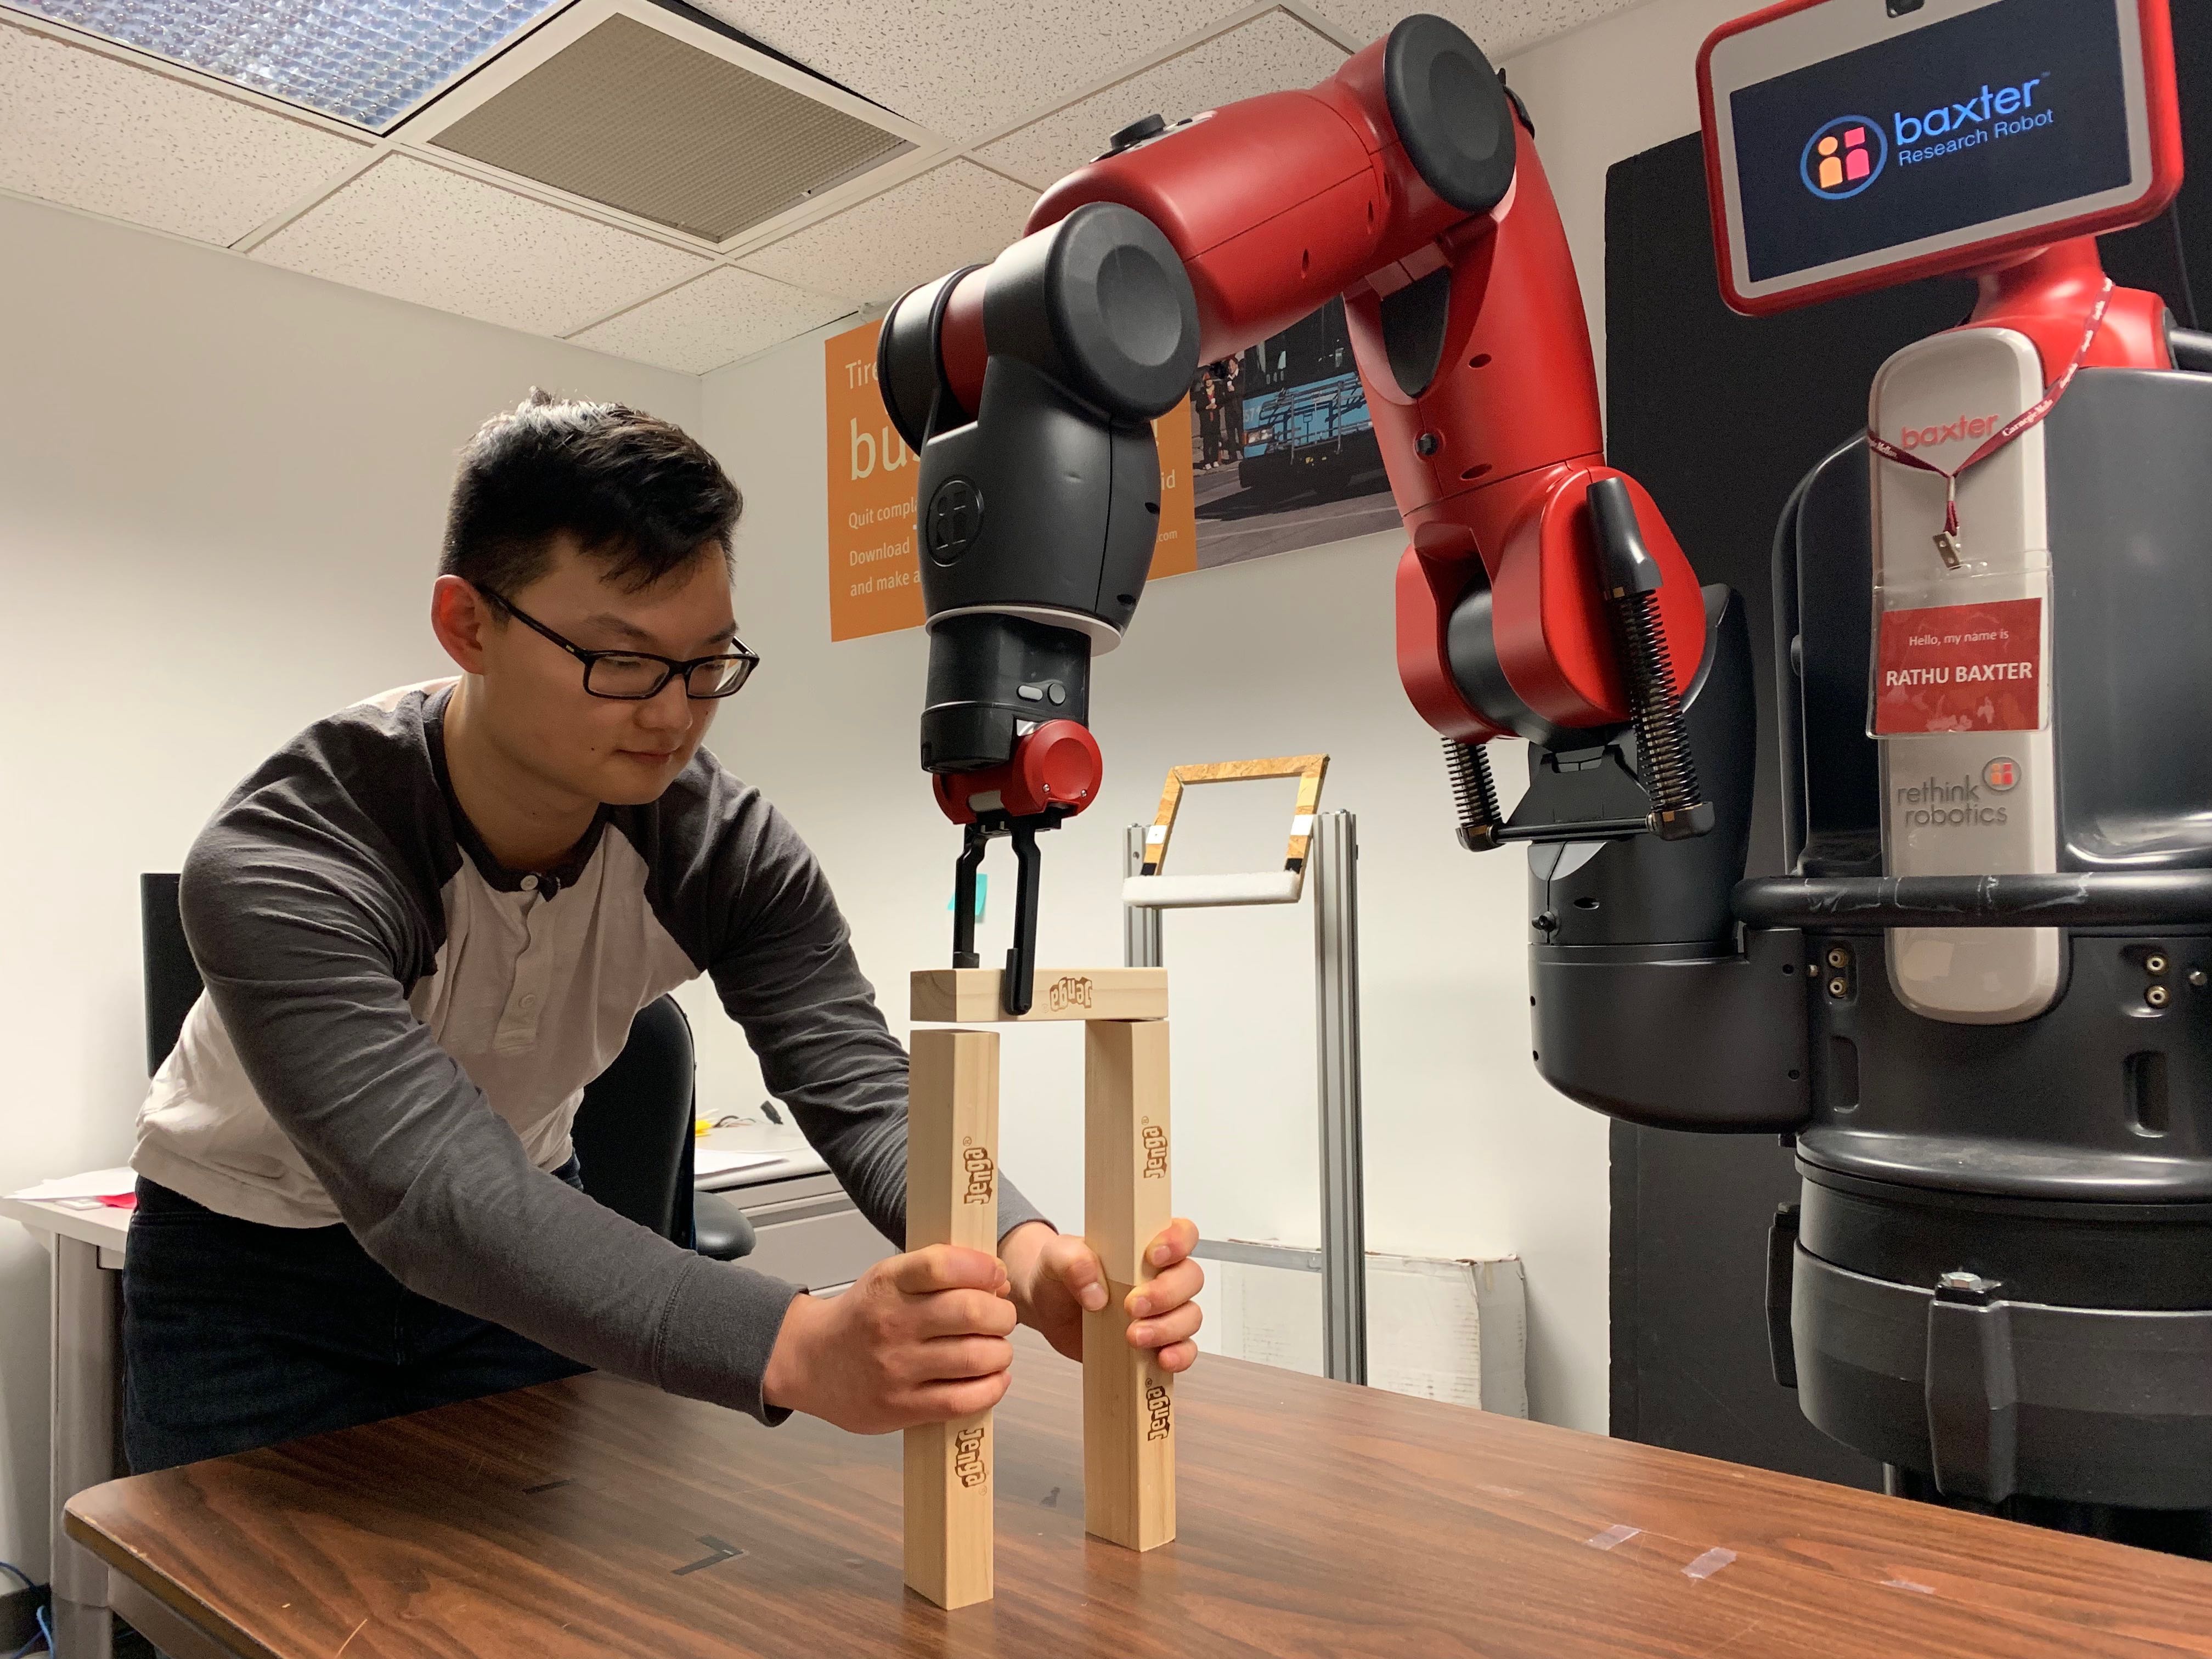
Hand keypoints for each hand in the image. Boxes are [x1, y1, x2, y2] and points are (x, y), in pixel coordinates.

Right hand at [761, 1245, 1015, 1433]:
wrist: (811, 1361)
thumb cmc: (861, 1318)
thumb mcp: (890, 1278)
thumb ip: (939, 1273)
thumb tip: (998, 1279)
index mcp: (888, 1284)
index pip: (943, 1265)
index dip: (982, 1268)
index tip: (996, 1274)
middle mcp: (892, 1324)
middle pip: (971, 1312)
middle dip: (1002, 1314)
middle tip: (1001, 1317)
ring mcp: (896, 1369)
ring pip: (975, 1358)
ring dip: (1000, 1352)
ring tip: (996, 1349)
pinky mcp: (901, 1407)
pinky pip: (963, 1400)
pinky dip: (990, 1388)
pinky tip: (991, 1378)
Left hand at [1000, 1218, 1204, 1374]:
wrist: (1047, 1310)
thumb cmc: (1059, 1274)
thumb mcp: (1055, 1257)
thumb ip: (1071, 1261)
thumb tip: (1094, 1289)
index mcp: (1143, 1246)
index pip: (1182, 1233)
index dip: (1178, 1242)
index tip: (1153, 1256)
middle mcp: (1161, 1276)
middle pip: (1190, 1278)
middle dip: (1166, 1294)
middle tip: (1132, 1305)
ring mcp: (1163, 1311)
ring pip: (1190, 1316)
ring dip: (1167, 1328)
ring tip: (1133, 1336)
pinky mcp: (1158, 1342)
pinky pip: (1185, 1349)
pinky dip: (1179, 1355)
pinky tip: (1161, 1359)